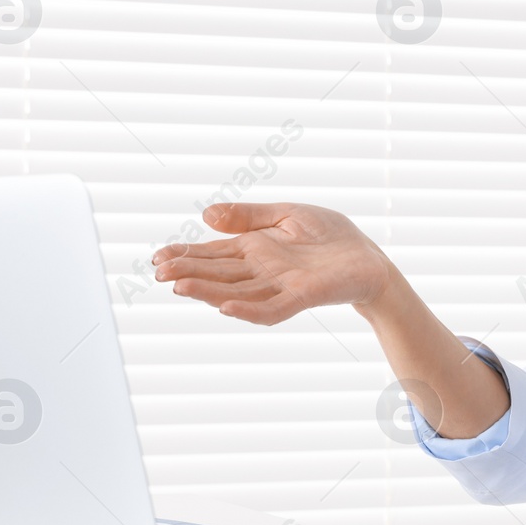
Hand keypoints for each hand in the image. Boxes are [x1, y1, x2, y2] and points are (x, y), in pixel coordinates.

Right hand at [152, 202, 391, 324]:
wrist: (368, 258)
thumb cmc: (330, 236)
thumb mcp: (287, 214)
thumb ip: (249, 216)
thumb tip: (206, 215)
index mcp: (253, 249)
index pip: (212, 254)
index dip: (185, 255)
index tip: (157, 256)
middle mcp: (260, 271)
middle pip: (217, 275)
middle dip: (187, 273)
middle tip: (158, 272)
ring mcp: (279, 286)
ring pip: (235, 293)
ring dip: (208, 292)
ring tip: (180, 286)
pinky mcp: (301, 297)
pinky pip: (270, 309)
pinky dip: (248, 310)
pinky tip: (225, 307)